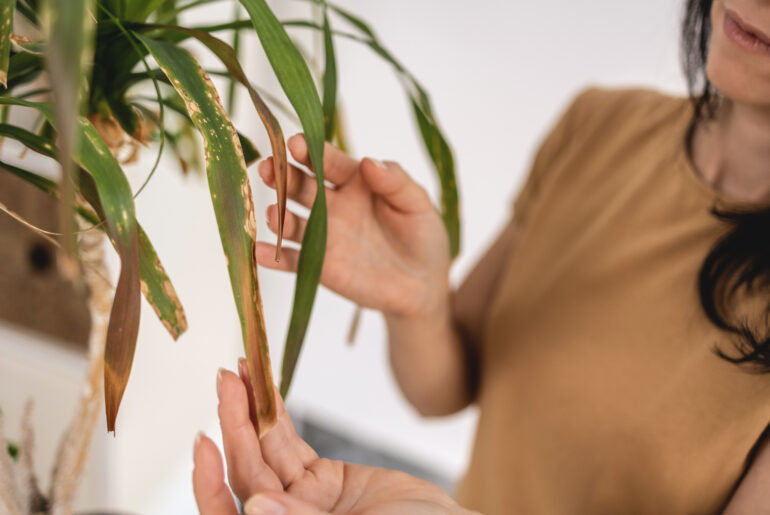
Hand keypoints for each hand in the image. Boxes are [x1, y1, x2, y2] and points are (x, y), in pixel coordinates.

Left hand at [192, 360, 474, 513]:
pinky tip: (265, 390)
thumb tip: (255, 506)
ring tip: (244, 371)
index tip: (203, 443)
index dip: (209, 484)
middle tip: (227, 381)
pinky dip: (278, 417)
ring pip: (267, 453)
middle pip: (247, 474)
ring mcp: (303, 503)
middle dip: (233, 426)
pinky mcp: (323, 480)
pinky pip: (291, 445)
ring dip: (252, 411)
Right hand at [255, 135, 450, 316]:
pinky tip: (260, 252)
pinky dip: (274, 257)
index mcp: (356, 181)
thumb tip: (369, 162)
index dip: (312, 151)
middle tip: (268, 167)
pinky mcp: (319, 266)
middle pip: (302, 186)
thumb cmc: (423, 237)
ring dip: (278, 216)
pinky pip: (291, 260)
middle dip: (283, 175)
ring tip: (274, 213)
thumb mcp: (418, 205)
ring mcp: (323, 236)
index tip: (295, 142)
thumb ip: (396, 182)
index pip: (329, 161)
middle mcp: (332, 204)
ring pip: (292, 221)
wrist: (423, 286)